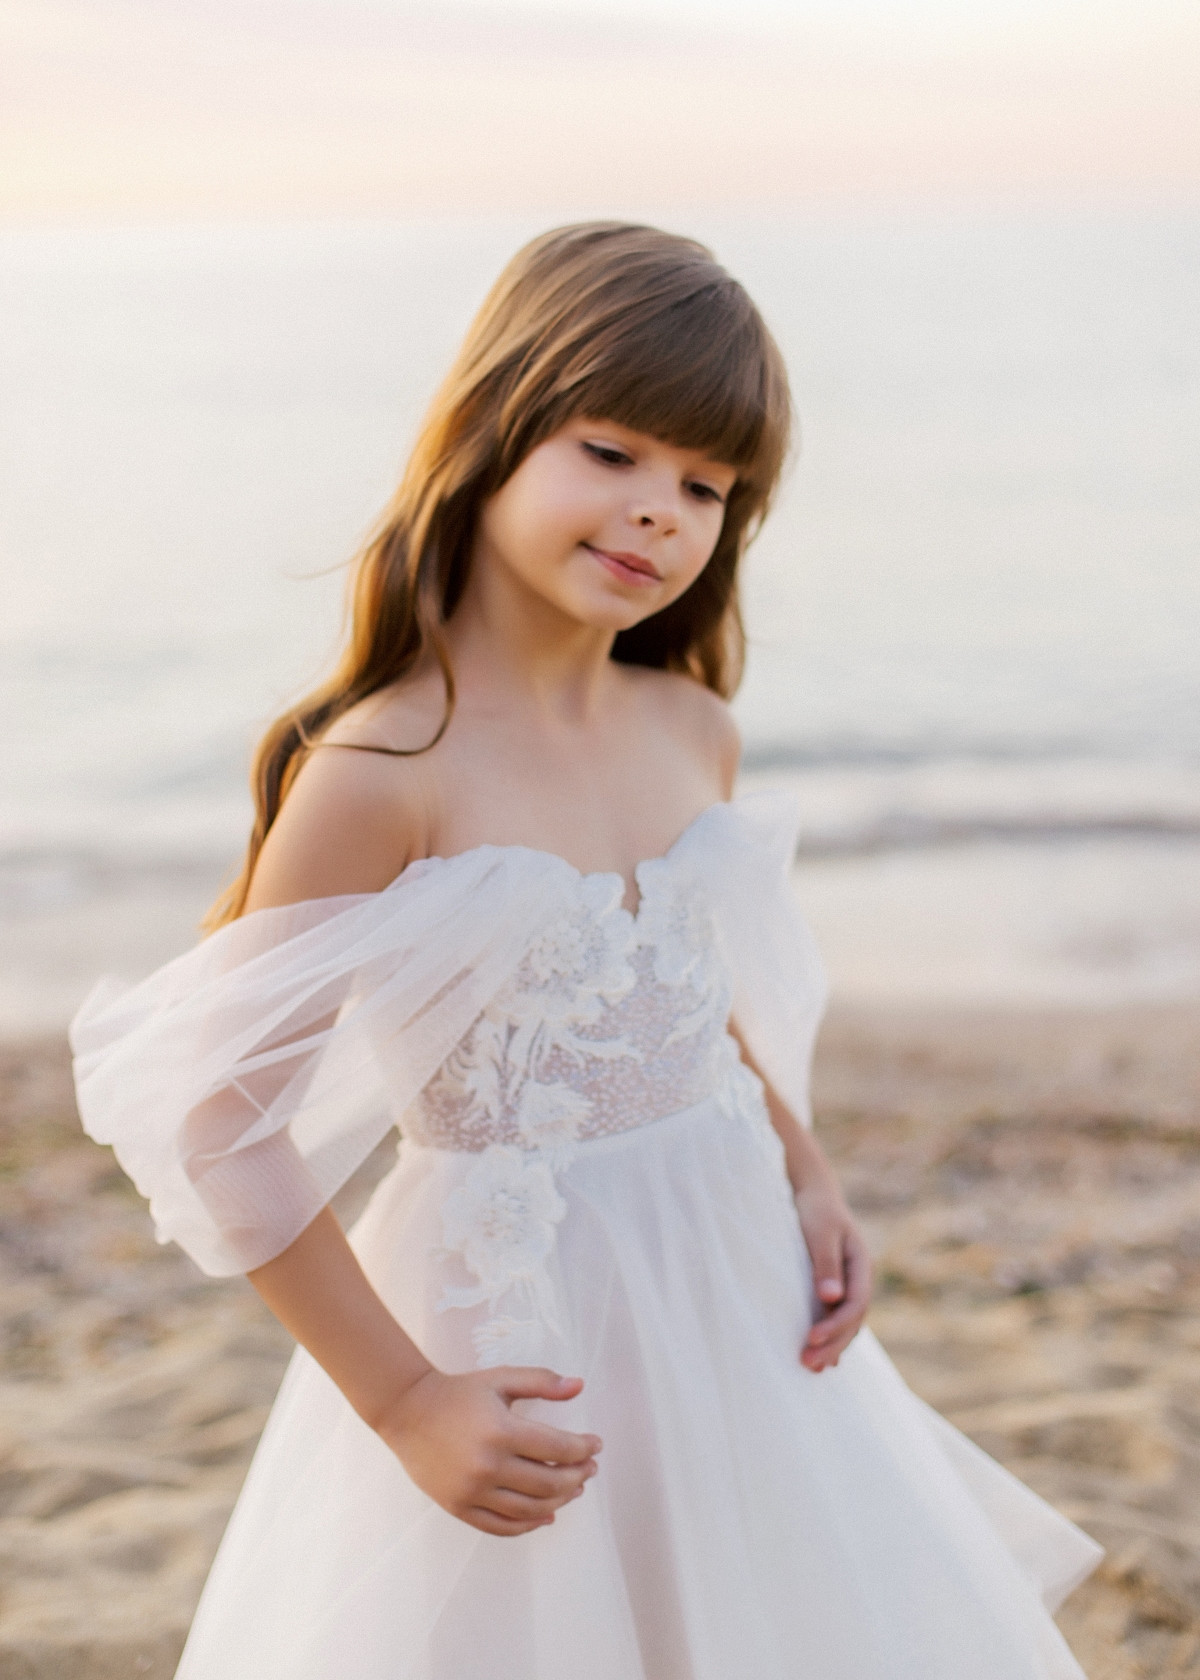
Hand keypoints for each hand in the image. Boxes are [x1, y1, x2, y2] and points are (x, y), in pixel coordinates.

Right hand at [377, 1365, 602, 1536]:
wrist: (408, 1412)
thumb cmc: (459, 1392)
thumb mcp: (501, 1379)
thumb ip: (541, 1381)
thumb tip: (579, 1386)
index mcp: (501, 1431)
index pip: (557, 1449)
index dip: (583, 1449)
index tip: (596, 1445)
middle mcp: (488, 1466)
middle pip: (548, 1483)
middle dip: (577, 1476)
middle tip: (590, 1468)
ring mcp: (472, 1491)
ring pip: (529, 1509)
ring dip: (559, 1501)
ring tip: (574, 1489)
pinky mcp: (459, 1507)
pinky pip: (501, 1527)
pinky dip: (528, 1525)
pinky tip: (546, 1515)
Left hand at [794, 1184, 871, 1372]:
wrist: (813, 1192)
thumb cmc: (815, 1209)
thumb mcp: (820, 1232)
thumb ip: (825, 1263)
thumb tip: (832, 1298)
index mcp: (861, 1264)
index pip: (855, 1304)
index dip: (835, 1325)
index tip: (811, 1338)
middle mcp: (859, 1278)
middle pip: (853, 1320)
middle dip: (833, 1345)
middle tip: (808, 1364)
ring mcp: (849, 1284)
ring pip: (847, 1323)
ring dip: (832, 1346)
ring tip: (812, 1368)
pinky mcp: (834, 1287)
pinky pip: (837, 1318)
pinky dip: (831, 1337)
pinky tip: (821, 1355)